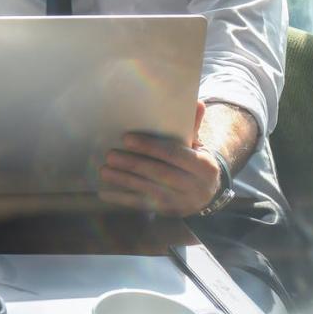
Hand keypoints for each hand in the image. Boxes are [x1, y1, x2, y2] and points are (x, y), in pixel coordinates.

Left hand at [97, 101, 220, 216]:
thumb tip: (196, 101)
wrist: (208, 193)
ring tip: (104, 171)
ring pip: (148, 190)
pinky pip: (142, 205)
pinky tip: (105, 194)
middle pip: (159, 173)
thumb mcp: (198, 145)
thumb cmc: (196, 162)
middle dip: (132, 164)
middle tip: (110, 155)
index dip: (150, 146)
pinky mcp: (168, 212)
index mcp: (204, 166)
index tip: (127, 139)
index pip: (174, 154)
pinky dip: (122, 199)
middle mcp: (195, 187)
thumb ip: (192, 126)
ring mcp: (181, 202)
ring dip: (124, 180)